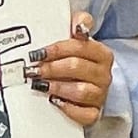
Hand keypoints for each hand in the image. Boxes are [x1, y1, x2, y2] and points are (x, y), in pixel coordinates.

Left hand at [26, 11, 113, 126]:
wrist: (86, 84)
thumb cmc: (76, 59)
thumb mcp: (77, 37)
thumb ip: (80, 23)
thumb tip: (79, 26)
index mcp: (102, 54)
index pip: (80, 47)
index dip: (57, 49)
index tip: (38, 52)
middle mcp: (103, 75)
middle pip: (77, 68)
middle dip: (51, 68)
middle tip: (33, 69)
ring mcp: (100, 95)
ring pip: (80, 92)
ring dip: (57, 87)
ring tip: (40, 85)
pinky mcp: (94, 113)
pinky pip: (84, 114)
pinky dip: (68, 109)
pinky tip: (54, 101)